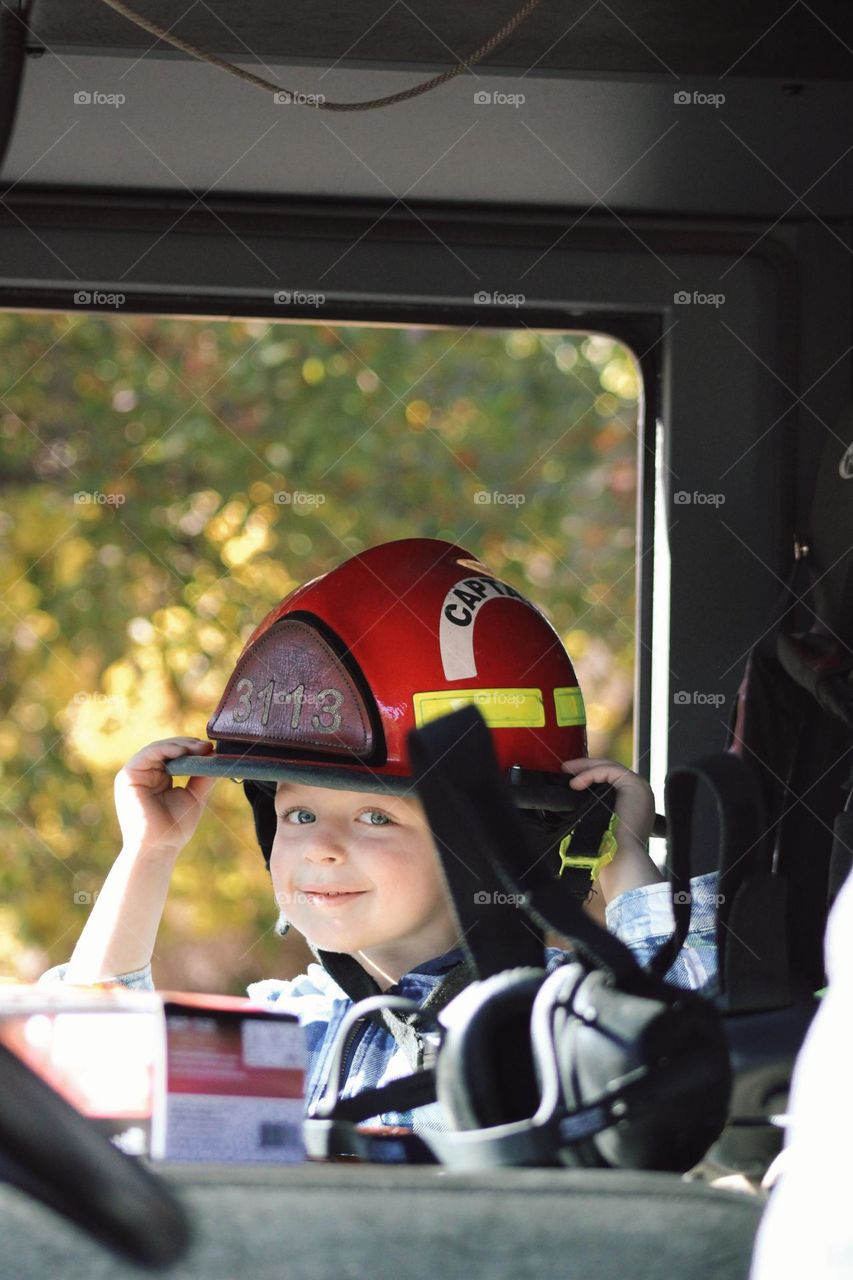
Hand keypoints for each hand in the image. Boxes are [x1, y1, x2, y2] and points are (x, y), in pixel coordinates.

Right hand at [114, 737, 216, 857]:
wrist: (160, 847)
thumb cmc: (175, 827)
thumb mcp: (194, 796)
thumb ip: (201, 776)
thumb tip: (213, 754)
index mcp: (156, 778)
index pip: (172, 755)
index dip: (191, 749)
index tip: (210, 748)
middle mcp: (143, 774)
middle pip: (165, 749)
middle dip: (187, 745)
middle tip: (207, 746)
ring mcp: (134, 774)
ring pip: (157, 749)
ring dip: (179, 745)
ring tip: (198, 747)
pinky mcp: (128, 776)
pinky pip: (147, 755)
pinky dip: (165, 749)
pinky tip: (182, 751)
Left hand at [560, 758, 654, 851]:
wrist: (618, 858)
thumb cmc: (605, 847)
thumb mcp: (597, 820)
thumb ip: (591, 806)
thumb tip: (571, 793)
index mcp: (632, 802)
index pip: (610, 778)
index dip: (589, 773)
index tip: (569, 776)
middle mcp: (639, 793)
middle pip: (609, 770)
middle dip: (585, 766)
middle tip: (564, 768)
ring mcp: (639, 787)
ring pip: (609, 767)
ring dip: (585, 768)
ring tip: (567, 773)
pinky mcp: (635, 784)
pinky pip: (610, 771)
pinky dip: (591, 774)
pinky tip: (577, 784)